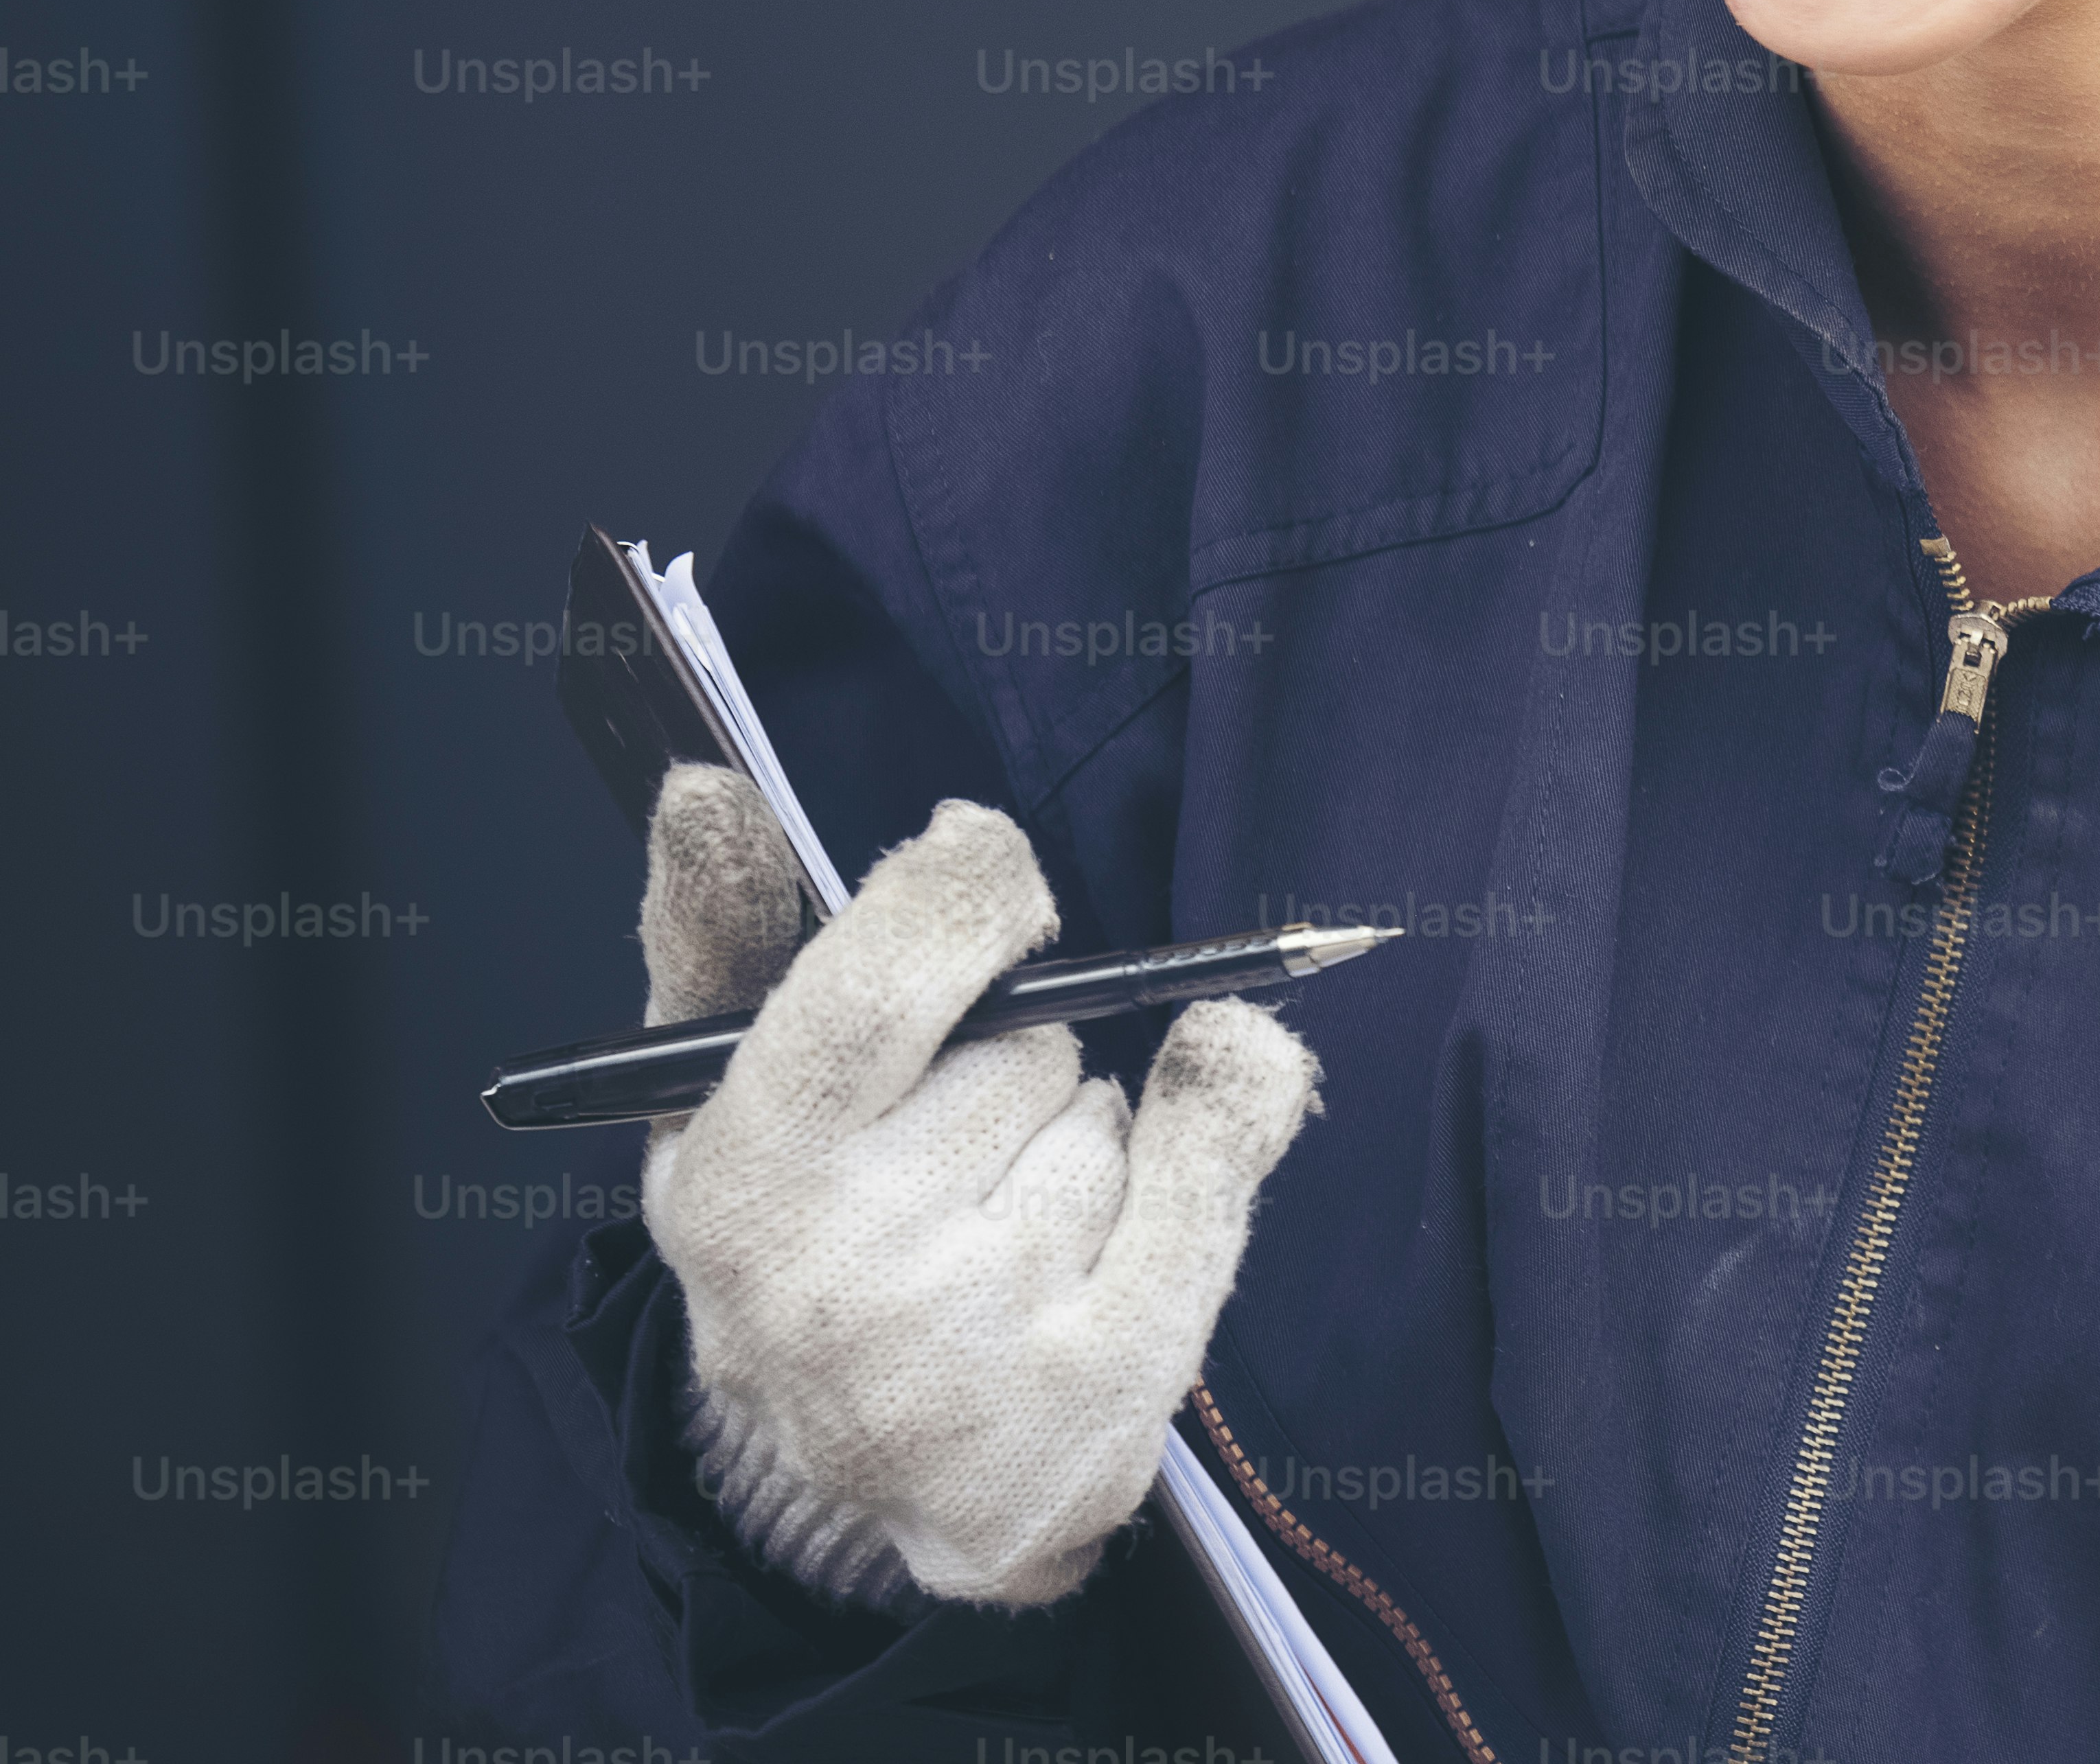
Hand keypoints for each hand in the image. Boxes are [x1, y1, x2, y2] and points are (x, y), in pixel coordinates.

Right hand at [633, 766, 1320, 1607]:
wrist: (869, 1492)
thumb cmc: (808, 1241)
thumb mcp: (727, 1097)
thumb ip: (723, 933)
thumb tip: (702, 787)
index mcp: (736, 1181)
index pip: (883, 980)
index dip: (969, 890)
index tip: (988, 865)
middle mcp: (839, 1279)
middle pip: (1029, 1046)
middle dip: (1020, 1061)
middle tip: (956, 1154)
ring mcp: (970, 1356)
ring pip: (1116, 1120)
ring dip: (1091, 1143)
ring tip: (1009, 1233)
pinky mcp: (1090, 1411)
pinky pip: (1210, 1189)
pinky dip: (1217, 1138)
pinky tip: (1176, 1165)